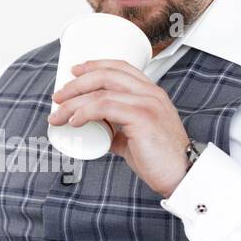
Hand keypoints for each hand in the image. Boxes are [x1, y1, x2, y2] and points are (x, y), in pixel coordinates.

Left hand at [49, 59, 190, 197]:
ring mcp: (147, 104)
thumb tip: (97, 129)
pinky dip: (84, 113)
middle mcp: (150, 93)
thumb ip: (118, 128)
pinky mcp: (142, 118)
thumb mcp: (136, 136)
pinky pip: (105, 108)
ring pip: (101, 92)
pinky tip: (74, 122)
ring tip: (59, 114)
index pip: (120, 67)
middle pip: (106, 75)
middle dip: (76, 84)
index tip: (74, 72)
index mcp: (151, 93)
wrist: (181, 174)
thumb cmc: (159, 158)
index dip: (95, 65)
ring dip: (74, 102)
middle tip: (59, 96)